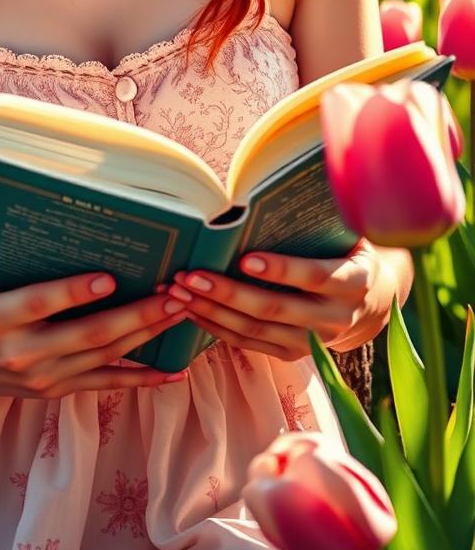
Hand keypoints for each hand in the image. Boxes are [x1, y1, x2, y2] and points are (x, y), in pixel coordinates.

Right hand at [0, 271, 191, 400]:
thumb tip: (28, 206)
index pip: (38, 303)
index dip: (74, 292)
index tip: (110, 276)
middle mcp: (18, 353)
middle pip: (86, 334)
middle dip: (135, 314)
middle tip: (172, 293)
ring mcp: (40, 378)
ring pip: (103, 357)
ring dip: (145, 336)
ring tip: (180, 312)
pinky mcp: (53, 391)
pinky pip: (104, 385)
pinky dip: (141, 380)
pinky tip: (173, 371)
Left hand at [164, 239, 401, 361]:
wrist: (371, 303)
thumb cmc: (347, 253)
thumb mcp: (347, 236)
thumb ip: (317, 223)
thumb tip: (267, 195)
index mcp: (355, 281)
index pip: (315, 277)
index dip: (281, 270)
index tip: (245, 258)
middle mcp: (336, 317)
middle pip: (275, 309)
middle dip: (229, 292)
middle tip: (190, 275)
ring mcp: (314, 342)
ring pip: (256, 330)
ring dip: (213, 311)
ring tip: (179, 291)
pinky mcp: (294, 354)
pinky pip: (249, 344)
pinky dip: (216, 328)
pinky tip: (191, 310)